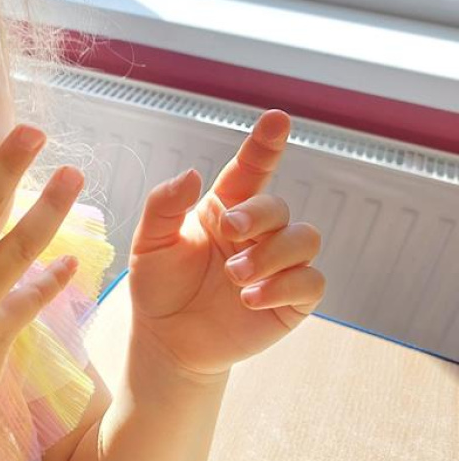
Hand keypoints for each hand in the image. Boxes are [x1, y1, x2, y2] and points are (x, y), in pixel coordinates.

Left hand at [127, 109, 325, 378]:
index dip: (265, 144)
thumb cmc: (159, 286)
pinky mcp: (292, 299)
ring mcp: (279, 264)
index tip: (276, 119)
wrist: (168, 340)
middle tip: (230, 233)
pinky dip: (284, 286)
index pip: (251, 169)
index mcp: (225, 208)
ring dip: (272, 254)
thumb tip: (192, 173)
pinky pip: (311, 282)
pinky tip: (250, 298)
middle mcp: (257, 231)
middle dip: (258, 215)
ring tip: (234, 277)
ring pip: (305, 239)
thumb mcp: (149, 243)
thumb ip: (164, 205)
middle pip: (278, 206)